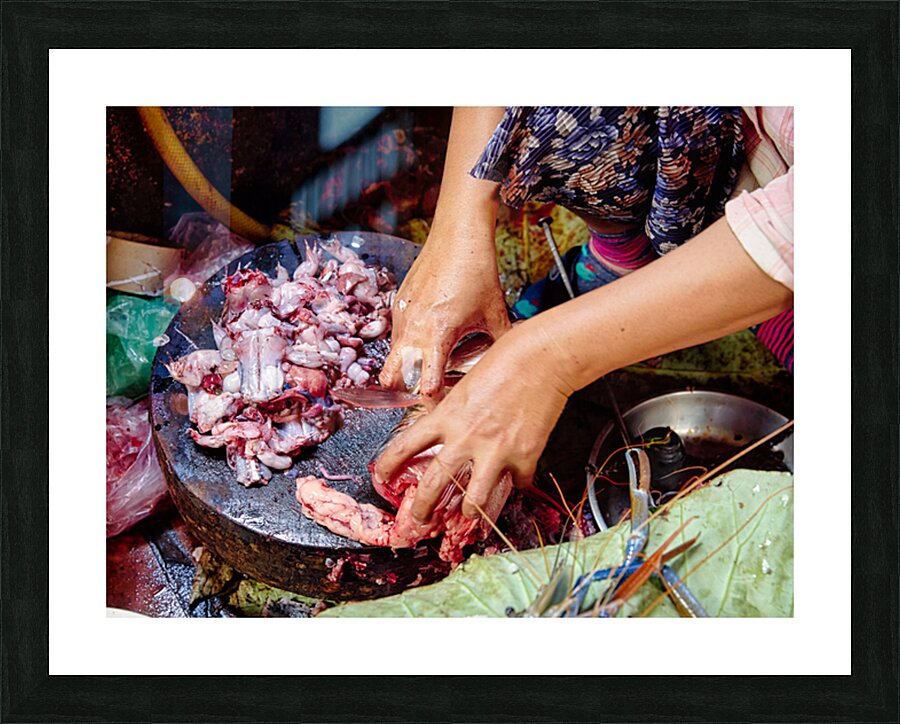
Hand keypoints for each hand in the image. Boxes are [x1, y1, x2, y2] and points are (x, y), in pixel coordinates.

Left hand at [374, 324, 571, 520]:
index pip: (405, 446)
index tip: (381, 477)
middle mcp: (465, 438)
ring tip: (469, 513)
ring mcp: (495, 451)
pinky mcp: (524, 457)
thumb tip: (450, 433)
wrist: (542, 359)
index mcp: (446, 416)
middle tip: (421, 519)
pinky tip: (517, 478)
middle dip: (423, 508)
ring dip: (470, 510)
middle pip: (434, 484)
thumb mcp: (464, 387)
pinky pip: (517, 483)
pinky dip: (517, 482)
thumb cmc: (504, 362)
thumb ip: (454, 414)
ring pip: (474, 499)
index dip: (388, 465)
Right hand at [379, 224, 510, 395]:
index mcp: (438, 335)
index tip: (443, 408)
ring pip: (393, 357)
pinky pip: (397, 335)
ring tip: (428, 367)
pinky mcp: (398, 304)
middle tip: (423, 395)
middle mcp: (413, 328)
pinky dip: (407, 345)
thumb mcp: (494, 313)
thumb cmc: (475, 271)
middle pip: (392, 378)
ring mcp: (402, 316)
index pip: (426, 385)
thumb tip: (508, 363)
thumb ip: (499, 343)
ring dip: (406, 368)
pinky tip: (428, 339)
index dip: (434, 402)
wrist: (458, 235)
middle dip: (404, 391)